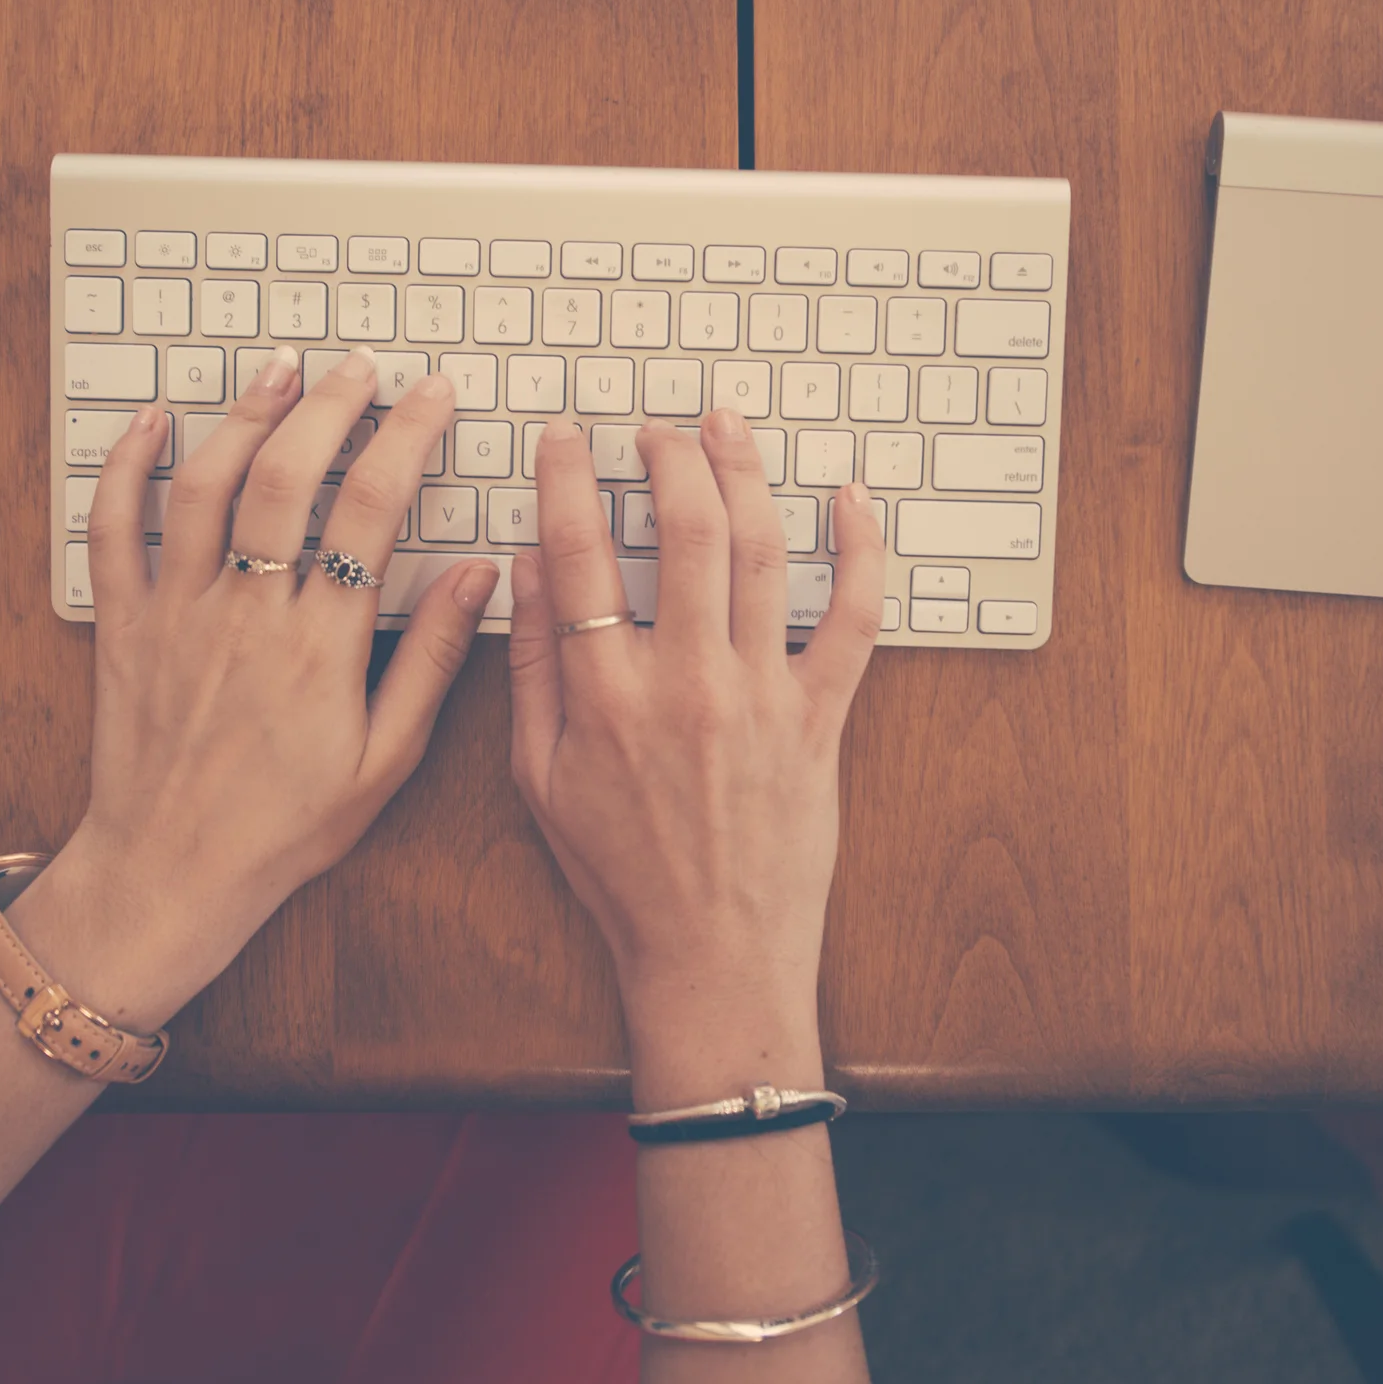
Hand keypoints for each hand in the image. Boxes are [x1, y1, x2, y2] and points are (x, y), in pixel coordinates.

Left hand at [26, 348, 497, 1020]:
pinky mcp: (125, 625)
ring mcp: (179, 612)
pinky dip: (128, 465)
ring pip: (207, 484)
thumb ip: (433, 659)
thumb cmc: (284, 828)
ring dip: (246, 415)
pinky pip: (115, 528)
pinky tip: (153, 421)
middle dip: (332, 404)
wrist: (171, 874)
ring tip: (282, 372)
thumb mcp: (387, 760)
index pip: (372, 507)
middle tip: (361, 365)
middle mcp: (247, 613)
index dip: (406, 436)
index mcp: (320, 644)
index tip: (431, 395)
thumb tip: (479, 576)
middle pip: (289, 474)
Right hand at [506, 410, 882, 1093]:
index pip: (578, 554)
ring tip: (727, 429)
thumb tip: (523, 572)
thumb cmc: (623, 876)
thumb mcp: (540, 779)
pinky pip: (853, 617)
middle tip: (657, 428)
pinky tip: (850, 500)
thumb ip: (530, 670)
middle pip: (683, 529)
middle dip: (668, 455)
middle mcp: (686, 680)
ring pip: (761, 551)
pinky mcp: (820, 717)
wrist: (713, 955)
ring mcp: (761, 694)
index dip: (567, 479)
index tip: (566, 439)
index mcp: (606, 695)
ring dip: (744, 473)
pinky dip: (860, 551)